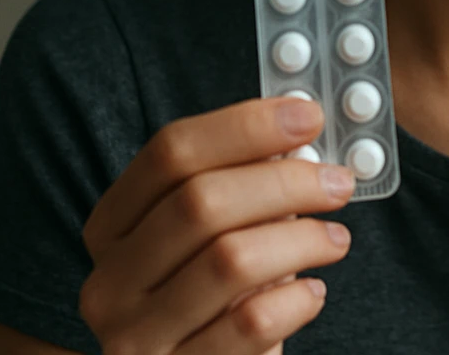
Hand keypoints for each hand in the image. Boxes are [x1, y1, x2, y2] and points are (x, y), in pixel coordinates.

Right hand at [78, 97, 353, 353]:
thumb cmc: (219, 298)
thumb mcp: (214, 236)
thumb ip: (244, 185)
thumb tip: (302, 128)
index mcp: (113, 225)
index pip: (171, 152)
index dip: (246, 125)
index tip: (308, 116)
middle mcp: (110, 279)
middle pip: (201, 201)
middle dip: (286, 182)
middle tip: (338, 182)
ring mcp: (136, 334)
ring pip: (230, 260)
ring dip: (302, 239)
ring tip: (334, 239)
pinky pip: (251, 322)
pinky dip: (296, 298)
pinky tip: (312, 291)